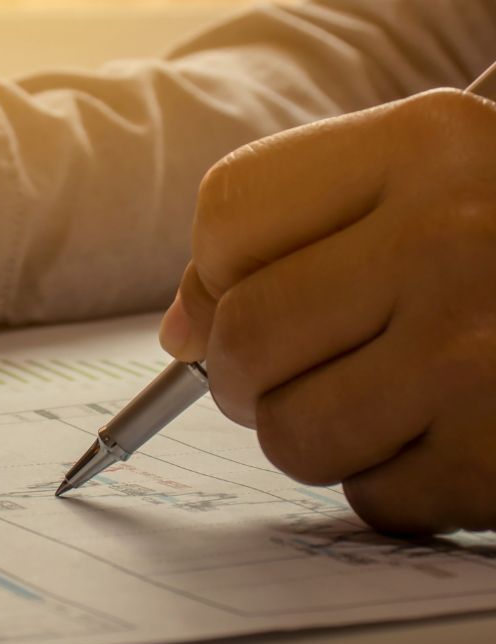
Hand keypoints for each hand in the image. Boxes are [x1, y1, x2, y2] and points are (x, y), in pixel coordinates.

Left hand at [158, 89, 495, 531]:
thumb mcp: (428, 181)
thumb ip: (296, 231)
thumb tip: (178, 328)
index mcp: (426, 145)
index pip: (228, 219)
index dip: (214, 275)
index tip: (236, 299)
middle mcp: (456, 240)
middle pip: (245, 339)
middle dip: (241, 375)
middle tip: (273, 376)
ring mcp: (484, 356)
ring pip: (292, 433)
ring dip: (308, 433)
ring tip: (370, 401)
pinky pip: (372, 498)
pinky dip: (386, 481)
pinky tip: (441, 435)